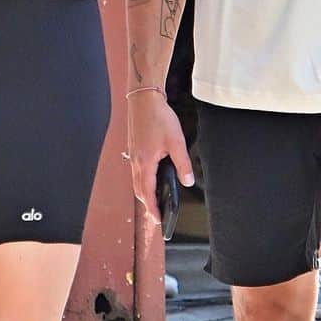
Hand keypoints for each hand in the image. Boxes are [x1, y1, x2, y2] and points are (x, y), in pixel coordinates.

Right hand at [128, 91, 194, 224]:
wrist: (143, 99)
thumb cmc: (158, 118)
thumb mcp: (176, 142)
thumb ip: (182, 164)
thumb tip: (187, 181)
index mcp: (145, 163)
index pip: (147, 193)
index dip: (152, 208)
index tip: (157, 220)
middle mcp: (135, 161)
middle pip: (139, 190)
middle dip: (147, 204)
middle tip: (156, 214)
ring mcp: (133, 155)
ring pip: (136, 181)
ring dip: (144, 192)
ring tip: (153, 199)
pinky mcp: (134, 148)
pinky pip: (136, 171)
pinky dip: (141, 180)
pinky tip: (150, 177)